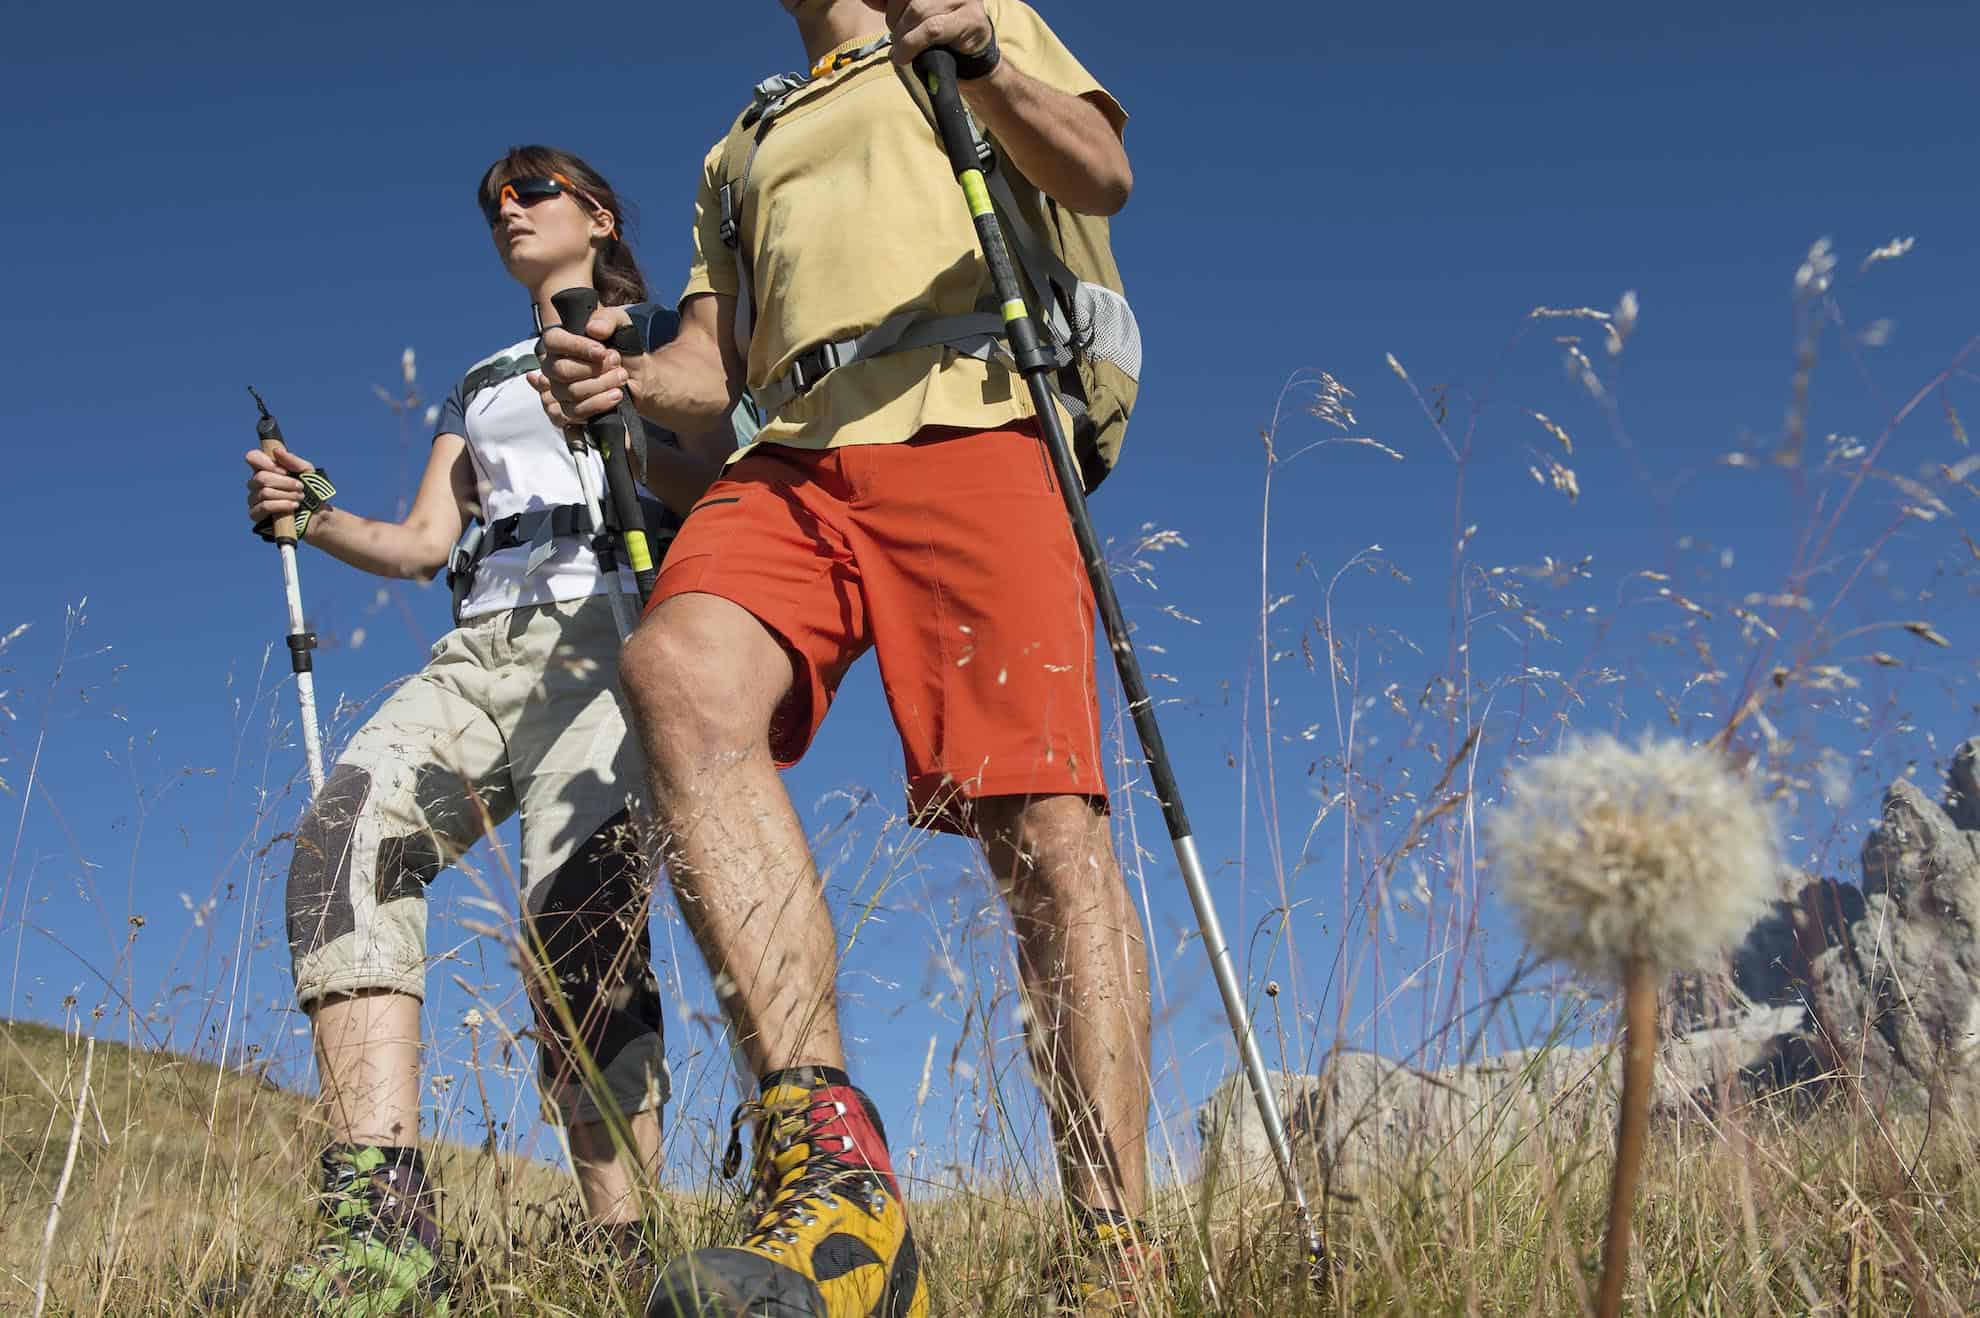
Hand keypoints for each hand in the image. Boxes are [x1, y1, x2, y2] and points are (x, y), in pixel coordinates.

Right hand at [245, 442, 313, 526]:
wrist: (316, 514)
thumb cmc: (310, 491)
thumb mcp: (307, 472)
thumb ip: (293, 461)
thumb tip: (277, 451)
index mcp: (266, 469)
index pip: (252, 457)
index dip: (264, 461)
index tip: (284, 470)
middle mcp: (256, 483)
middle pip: (261, 477)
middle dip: (285, 482)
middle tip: (300, 487)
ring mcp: (254, 499)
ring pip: (264, 492)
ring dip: (286, 495)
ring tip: (300, 498)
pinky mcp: (256, 515)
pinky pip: (264, 507)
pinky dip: (281, 505)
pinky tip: (293, 506)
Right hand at [528, 306, 633, 430]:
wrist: (637, 374)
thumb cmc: (621, 346)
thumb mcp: (620, 324)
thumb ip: (608, 320)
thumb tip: (594, 329)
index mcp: (559, 342)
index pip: (553, 341)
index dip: (577, 347)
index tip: (602, 351)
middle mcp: (553, 366)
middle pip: (562, 370)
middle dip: (594, 370)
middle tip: (617, 365)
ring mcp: (558, 390)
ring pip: (571, 392)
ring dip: (601, 386)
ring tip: (622, 379)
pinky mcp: (569, 411)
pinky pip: (575, 412)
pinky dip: (598, 405)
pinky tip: (616, 396)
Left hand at [863, 0, 994, 67]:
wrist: (969, 55)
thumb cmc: (938, 29)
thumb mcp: (912, 11)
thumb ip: (893, 4)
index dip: (889, 2)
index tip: (876, 7)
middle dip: (894, 18)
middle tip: (896, 37)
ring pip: (918, 11)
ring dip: (902, 35)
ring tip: (901, 49)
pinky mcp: (970, 19)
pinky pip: (931, 29)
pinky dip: (912, 44)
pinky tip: (904, 56)